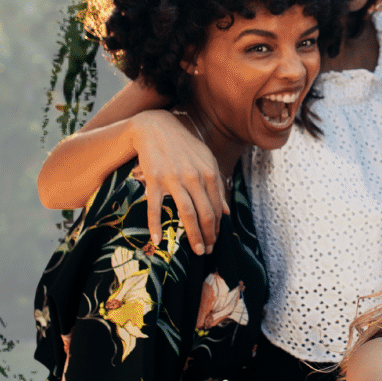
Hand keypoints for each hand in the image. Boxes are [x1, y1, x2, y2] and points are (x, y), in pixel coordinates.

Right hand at [128, 109, 225, 253]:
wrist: (156, 129)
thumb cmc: (184, 147)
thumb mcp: (207, 161)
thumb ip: (218, 185)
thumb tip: (227, 211)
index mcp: (209, 173)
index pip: (217, 207)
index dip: (218, 227)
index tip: (215, 241)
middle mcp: (194, 177)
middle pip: (205, 213)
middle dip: (209, 235)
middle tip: (207, 251)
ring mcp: (174, 179)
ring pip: (186, 213)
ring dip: (193, 235)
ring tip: (195, 250)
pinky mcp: (154, 180)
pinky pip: (156, 207)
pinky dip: (156, 225)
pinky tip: (158, 240)